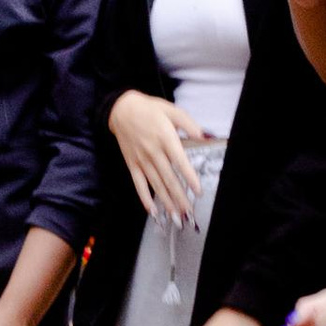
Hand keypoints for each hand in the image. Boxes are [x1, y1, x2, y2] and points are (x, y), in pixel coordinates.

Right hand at [108, 87, 210, 219]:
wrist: (121, 109)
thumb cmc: (149, 109)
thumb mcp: (172, 110)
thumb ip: (189, 124)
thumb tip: (203, 136)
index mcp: (165, 138)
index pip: (180, 162)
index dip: (189, 177)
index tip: (197, 191)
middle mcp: (153, 151)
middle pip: (169, 178)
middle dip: (179, 197)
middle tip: (188, 212)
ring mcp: (141, 160)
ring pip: (156, 184)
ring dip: (166, 201)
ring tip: (175, 215)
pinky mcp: (132, 164)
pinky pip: (138, 184)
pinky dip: (145, 198)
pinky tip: (152, 210)